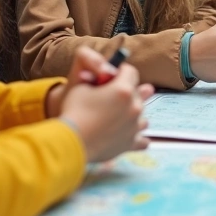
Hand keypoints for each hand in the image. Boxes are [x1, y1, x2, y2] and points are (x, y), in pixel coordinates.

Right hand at [57, 46, 153, 162]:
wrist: (71, 143)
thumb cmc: (74, 112)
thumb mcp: (81, 86)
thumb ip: (97, 78)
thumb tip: (105, 75)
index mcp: (123, 90)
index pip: (131, 72)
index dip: (120, 71)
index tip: (112, 77)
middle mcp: (134, 107)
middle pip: (137, 93)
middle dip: (125, 92)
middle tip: (110, 98)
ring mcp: (135, 126)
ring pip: (142, 115)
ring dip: (132, 113)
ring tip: (118, 117)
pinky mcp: (131, 143)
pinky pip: (143, 140)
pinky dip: (137, 136)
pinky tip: (128, 134)